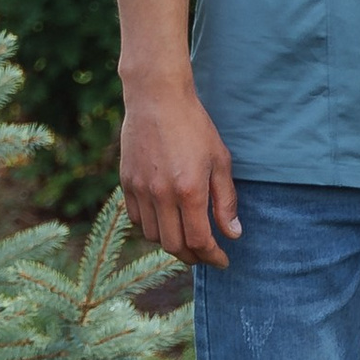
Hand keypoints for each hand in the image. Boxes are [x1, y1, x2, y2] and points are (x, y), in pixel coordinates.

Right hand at [118, 82, 241, 266]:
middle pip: (174, 246)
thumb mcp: (220, 161)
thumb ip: (226, 201)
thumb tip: (233, 234)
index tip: (223, 260)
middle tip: (206, 255)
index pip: (199, 241)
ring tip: (188, 238)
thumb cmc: (195, 127)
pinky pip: (137, 219)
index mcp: (189, 191)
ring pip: (153, 236)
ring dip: (172, 243)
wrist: (157, 99)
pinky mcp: (126, 183)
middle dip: (193, 257)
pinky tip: (167, 221)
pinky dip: (153, 227)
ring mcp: (139, 190)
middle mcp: (161, 195)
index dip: (213, 256)